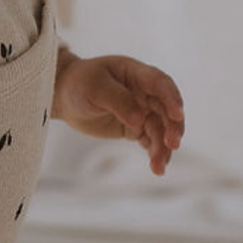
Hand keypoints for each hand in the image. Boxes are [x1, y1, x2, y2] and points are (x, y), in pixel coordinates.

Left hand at [52, 50, 184, 174]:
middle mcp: (145, 92)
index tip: (177, 114)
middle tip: (173, 144)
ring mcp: (142, 110)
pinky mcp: (136, 128)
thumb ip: (118, 101)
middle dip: (173, 127)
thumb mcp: (95, 88)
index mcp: (137, 74)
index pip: (161, 84)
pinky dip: (155, 153)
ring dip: (164, 147)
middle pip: (166, 110)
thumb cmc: (79, 84)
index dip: (172, 98)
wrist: (65, 97)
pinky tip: (157, 167)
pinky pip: (151, 141)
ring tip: (159, 167)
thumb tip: (140, 120)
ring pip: (160, 129)